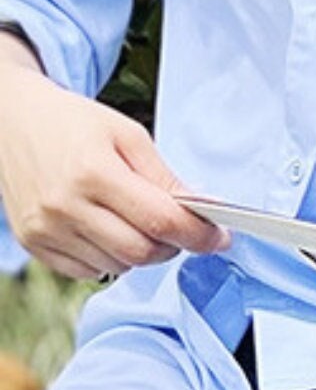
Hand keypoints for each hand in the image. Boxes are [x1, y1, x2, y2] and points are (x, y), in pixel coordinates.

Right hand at [0, 37, 222, 278]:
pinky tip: (104, 228)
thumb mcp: (127, 135)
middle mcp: (64, 204)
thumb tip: (205, 213)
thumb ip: (166, 178)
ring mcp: (45, 227)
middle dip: (172, 245)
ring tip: (130, 218)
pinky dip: (110, 258)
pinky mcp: (33, 242)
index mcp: (92, 172)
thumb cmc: (73, 123)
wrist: (10, 118)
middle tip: (175, 227)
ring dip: (140, 251)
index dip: (200, 235)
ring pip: (120, 266)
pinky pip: (91, 271)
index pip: (161, 221)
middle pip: (143, 252)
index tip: (220, 237)